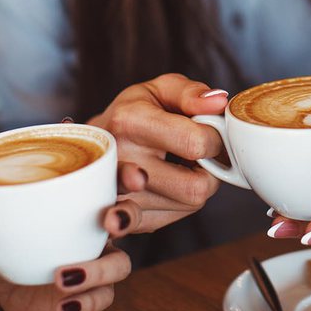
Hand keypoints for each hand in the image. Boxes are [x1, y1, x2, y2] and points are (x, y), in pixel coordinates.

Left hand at [0, 167, 144, 310]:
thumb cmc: (7, 227)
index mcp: (83, 194)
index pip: (115, 177)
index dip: (130, 175)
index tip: (130, 178)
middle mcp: (96, 225)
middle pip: (129, 216)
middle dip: (126, 216)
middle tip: (110, 221)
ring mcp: (96, 259)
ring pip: (120, 263)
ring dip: (99, 269)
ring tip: (64, 276)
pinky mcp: (87, 293)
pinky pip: (101, 299)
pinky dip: (84, 302)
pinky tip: (64, 303)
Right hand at [88, 73, 227, 231]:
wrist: (91, 146)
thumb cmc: (134, 115)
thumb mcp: (160, 90)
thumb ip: (191, 93)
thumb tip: (219, 102)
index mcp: (130, 122)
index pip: (196, 143)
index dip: (215, 139)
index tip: (209, 134)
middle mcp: (121, 161)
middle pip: (195, 187)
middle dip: (209, 170)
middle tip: (197, 156)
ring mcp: (119, 195)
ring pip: (188, 204)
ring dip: (194, 185)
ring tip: (177, 166)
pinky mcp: (124, 219)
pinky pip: (173, 218)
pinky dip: (179, 202)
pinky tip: (167, 184)